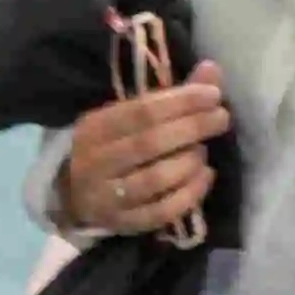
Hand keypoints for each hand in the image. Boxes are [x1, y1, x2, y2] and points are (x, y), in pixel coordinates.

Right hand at [60, 57, 228, 235]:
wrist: (74, 196)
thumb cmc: (112, 147)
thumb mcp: (129, 118)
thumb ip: (171, 96)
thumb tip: (211, 70)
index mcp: (94, 128)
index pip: (141, 111)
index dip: (181, 101)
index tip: (213, 96)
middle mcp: (94, 162)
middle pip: (149, 143)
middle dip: (192, 128)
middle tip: (221, 119)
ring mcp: (106, 197)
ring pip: (155, 179)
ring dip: (190, 162)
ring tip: (203, 152)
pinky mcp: (121, 224)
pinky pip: (160, 212)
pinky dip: (190, 194)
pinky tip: (205, 177)